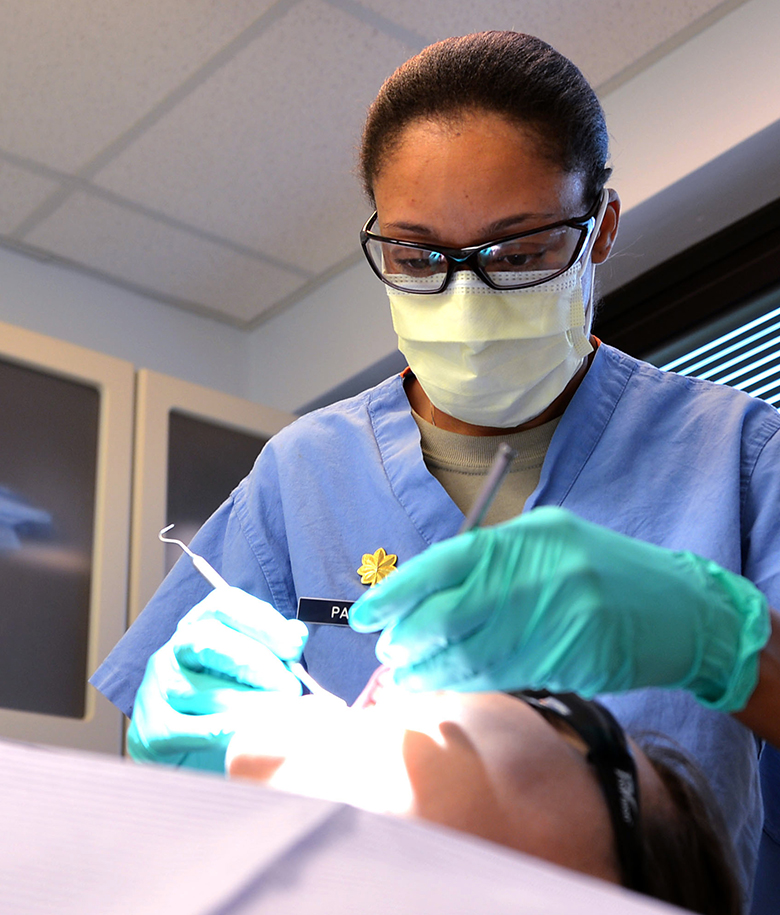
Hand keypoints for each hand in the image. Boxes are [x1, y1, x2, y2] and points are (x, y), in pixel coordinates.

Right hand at [127, 587, 308, 770]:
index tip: (294, 646)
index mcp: (202, 626)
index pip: (224, 605)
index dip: (261, 620)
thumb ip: (276, 650)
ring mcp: (157, 689)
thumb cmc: (231, 704)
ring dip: (247, 703)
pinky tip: (245, 737)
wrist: (193, 757)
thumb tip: (296, 634)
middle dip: (255, 662)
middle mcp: (175, 651)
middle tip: (289, 686)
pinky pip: (186, 729)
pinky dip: (220, 733)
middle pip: (209, 639)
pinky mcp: (151, 730)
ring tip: (278, 715)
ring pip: (199, 689)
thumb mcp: (256, 671)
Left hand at [349, 507, 769, 710]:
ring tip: (405, 678)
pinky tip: (445, 687)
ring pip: (473, 654)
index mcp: (525, 537)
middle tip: (387, 653)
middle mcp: (539, 574)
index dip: (397, 593)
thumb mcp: (545, 541)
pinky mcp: (573, 658)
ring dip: (430, 671)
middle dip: (407, 639)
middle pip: (450, 614)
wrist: (678, 606)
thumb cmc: (601, 568)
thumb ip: (489, 561)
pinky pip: (504, 677)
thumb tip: (421, 594)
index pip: (444, 564)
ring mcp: (559, 617)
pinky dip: (467, 685)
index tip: (364, 617)